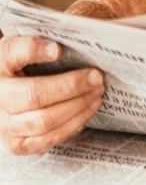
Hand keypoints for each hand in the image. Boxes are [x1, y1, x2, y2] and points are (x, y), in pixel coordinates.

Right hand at [0, 36, 104, 155]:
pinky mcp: (19, 144)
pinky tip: (88, 108)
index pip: (13, 54)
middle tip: (97, 76)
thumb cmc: (27, 64)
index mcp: (0, 64)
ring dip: (77, 106)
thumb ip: (42, 41)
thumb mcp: (29, 43)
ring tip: (97, 92)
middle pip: (34, 95)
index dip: (35, 50)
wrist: (13, 91)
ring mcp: (5, 125)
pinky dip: (73, 123)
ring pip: (45, 120)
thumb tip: (58, 49)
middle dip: (71, 86)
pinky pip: (49, 139)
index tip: (59, 49)